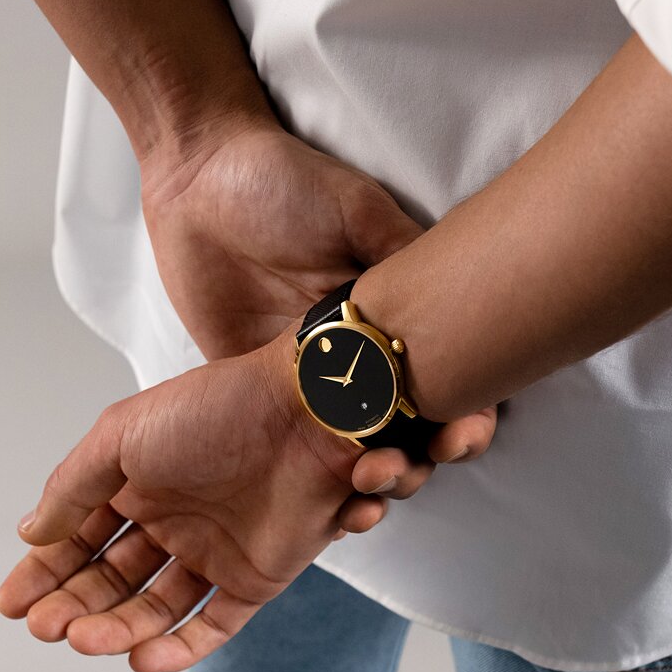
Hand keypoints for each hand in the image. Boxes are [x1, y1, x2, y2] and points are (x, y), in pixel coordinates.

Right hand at [0, 326, 390, 671]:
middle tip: (45, 626)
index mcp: (141, 484)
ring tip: (83, 638)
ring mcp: (216, 551)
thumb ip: (74, 485)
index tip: (11, 603)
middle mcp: (175, 520)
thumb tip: (30, 532)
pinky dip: (179, 648)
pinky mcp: (258, 576)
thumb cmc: (216, 409)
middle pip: (113, 580)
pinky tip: (141, 657)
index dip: (45, 572)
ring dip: (117, 629)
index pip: (80, 539)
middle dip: (74, 605)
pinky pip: (214, 623)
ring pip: (156, 608)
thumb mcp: (123, 434)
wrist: (304, 409)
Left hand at [141, 124, 496, 496]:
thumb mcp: (357, 209)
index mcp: (385, 315)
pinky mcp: (250, 383)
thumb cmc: (282, 181)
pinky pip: (280, 439)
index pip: (437, 374)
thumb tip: (464, 299)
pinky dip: (306, 472)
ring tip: (371, 485)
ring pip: (348, 444)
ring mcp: (302, 374)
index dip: (464, 409)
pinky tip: (323, 495)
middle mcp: (351, 351)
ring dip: (372, 473)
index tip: (471, 430)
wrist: (199, 175)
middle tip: (425, 462)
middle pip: (401, 420)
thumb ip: (402, 254)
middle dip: (425, 453)